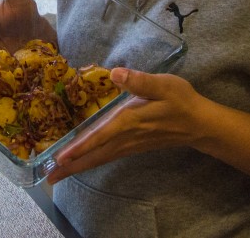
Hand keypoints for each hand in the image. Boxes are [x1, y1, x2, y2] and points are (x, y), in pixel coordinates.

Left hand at [46, 68, 202, 183]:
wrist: (199, 123)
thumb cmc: (181, 101)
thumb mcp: (163, 85)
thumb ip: (139, 80)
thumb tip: (114, 73)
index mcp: (130, 121)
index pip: (100, 136)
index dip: (80, 147)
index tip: (61, 158)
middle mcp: (127, 136)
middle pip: (96, 155)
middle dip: (72, 166)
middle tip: (50, 177)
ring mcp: (130, 144)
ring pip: (100, 158)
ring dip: (79, 167)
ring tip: (58, 174)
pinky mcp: (133, 146)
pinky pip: (107, 156)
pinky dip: (92, 161)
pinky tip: (83, 162)